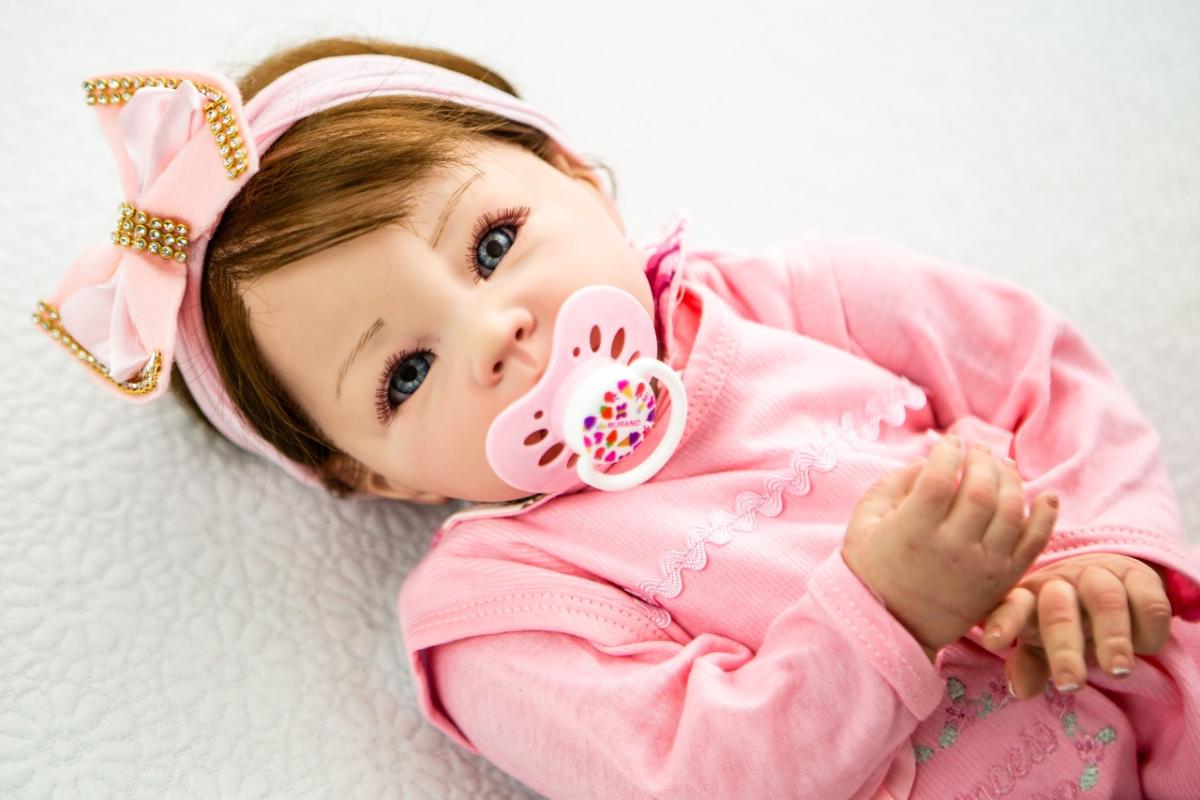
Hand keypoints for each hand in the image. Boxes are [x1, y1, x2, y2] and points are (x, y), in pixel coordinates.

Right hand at [842, 436, 1058, 652]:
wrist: (892, 628)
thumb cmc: (872, 571)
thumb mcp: (864, 525)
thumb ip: (892, 486)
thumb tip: (925, 462)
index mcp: (912, 533)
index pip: (939, 479)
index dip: (947, 452)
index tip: (948, 442)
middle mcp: (951, 550)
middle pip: (981, 490)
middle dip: (981, 460)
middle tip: (976, 450)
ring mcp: (982, 567)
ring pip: (1011, 510)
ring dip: (1011, 479)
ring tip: (1001, 466)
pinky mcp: (1003, 582)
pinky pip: (1034, 544)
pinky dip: (1046, 516)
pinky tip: (1046, 495)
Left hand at [980, 553, 1172, 697]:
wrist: (1110, 580)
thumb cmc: (1068, 619)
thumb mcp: (1044, 643)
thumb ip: (1030, 665)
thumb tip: (1020, 690)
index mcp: (1030, 599)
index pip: (1012, 606)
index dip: (1003, 622)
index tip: (993, 643)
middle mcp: (1062, 584)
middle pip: (1058, 610)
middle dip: (1063, 648)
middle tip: (1069, 684)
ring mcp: (1100, 577)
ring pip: (1105, 600)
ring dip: (1111, 636)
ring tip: (1115, 669)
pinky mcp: (1139, 578)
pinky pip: (1148, 601)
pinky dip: (1148, 625)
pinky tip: (1146, 647)